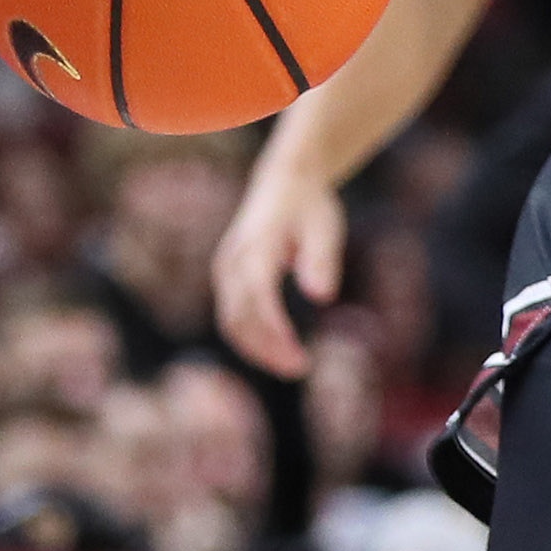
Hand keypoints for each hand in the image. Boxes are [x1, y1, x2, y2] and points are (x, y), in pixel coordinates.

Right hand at [216, 147, 348, 377]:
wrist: (285, 182)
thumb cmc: (310, 207)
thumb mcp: (325, 229)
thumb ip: (321, 261)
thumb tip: (321, 296)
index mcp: (257, 246)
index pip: (258, 296)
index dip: (274, 330)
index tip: (296, 356)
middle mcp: (234, 259)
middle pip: (239, 316)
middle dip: (266, 349)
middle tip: (300, 368)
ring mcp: (225, 269)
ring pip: (230, 321)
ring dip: (256, 350)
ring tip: (292, 366)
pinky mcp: (227, 277)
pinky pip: (231, 316)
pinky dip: (250, 339)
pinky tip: (276, 353)